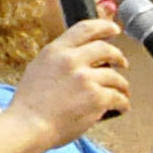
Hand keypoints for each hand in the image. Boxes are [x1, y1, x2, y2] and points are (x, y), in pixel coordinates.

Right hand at [9, 17, 129, 147]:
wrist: (29, 125)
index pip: (85, 28)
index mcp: (56, 51)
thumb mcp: (38, 68)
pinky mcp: (97, 98)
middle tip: (123, 63)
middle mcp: (71, 60)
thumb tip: (77, 56)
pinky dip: (123, 103)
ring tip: (122, 92)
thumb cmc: (30, 104)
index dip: (104, 26)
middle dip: (119, 56)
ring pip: (115, 77)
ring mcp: (85, 79)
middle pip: (106, 50)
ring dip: (122, 85)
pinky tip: (121, 107)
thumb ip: (59, 60)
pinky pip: (118, 97)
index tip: (113, 29)